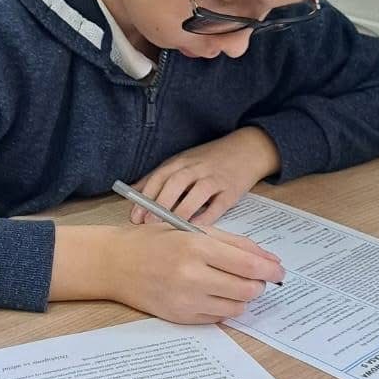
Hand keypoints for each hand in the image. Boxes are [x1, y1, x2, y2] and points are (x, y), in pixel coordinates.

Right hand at [108, 221, 283, 323]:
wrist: (116, 264)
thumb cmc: (155, 242)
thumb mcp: (193, 230)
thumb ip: (234, 243)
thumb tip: (269, 260)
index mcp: (196, 247)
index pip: (249, 265)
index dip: (271, 270)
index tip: (279, 271)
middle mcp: (192, 275)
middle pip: (247, 289)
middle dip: (259, 285)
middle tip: (257, 279)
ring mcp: (185, 300)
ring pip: (236, 307)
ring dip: (243, 297)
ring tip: (232, 285)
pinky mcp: (180, 317)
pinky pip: (218, 318)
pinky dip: (224, 307)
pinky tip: (214, 294)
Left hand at [129, 128, 280, 227]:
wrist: (246, 149)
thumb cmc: (208, 160)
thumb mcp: (181, 161)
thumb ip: (158, 177)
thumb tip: (131, 192)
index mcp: (181, 161)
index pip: (159, 176)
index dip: (145, 196)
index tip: (135, 215)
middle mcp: (197, 167)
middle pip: (175, 182)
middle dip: (160, 203)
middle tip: (149, 224)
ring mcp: (215, 178)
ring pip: (197, 192)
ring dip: (182, 210)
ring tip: (170, 228)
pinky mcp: (232, 190)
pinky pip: (218, 204)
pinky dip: (207, 216)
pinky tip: (196, 229)